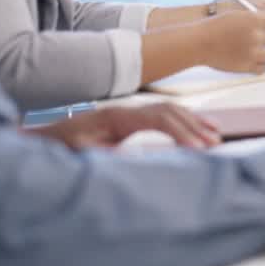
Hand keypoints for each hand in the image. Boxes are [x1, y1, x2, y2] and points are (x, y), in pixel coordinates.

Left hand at [26, 103, 220, 149]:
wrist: (49, 138)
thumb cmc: (64, 146)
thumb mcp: (80, 152)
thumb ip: (104, 152)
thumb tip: (131, 154)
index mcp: (119, 116)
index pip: (159, 120)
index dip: (181, 133)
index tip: (197, 150)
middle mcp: (130, 110)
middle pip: (171, 113)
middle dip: (194, 129)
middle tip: (214, 146)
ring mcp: (133, 113)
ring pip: (172, 113)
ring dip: (194, 124)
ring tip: (215, 138)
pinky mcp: (134, 121)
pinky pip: (166, 117)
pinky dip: (186, 122)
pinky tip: (200, 130)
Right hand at [192, 10, 264, 72]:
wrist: (198, 42)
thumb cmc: (215, 26)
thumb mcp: (237, 15)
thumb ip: (257, 18)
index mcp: (254, 19)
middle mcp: (256, 36)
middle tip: (261, 36)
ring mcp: (252, 53)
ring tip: (259, 49)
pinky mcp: (246, 66)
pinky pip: (264, 68)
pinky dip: (261, 65)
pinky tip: (254, 60)